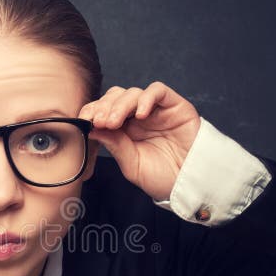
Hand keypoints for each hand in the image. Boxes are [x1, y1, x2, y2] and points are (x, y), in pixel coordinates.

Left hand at [79, 81, 200, 201]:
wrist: (190, 184)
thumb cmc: (163, 178)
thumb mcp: (131, 164)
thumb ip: (114, 145)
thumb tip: (92, 129)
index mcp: (125, 130)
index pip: (105, 110)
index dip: (93, 111)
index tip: (85, 120)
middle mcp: (139, 117)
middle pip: (116, 97)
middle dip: (104, 106)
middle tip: (99, 121)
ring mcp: (156, 110)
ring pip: (133, 93)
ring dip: (120, 105)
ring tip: (114, 122)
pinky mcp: (175, 106)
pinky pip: (158, 91)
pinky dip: (147, 98)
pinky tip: (141, 115)